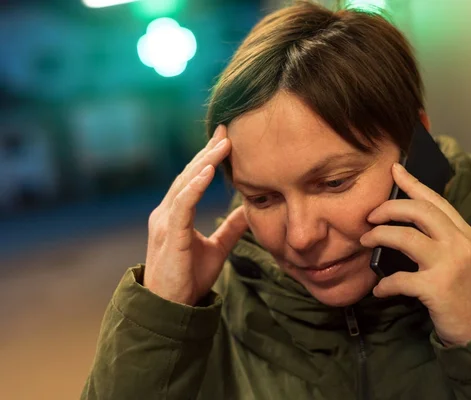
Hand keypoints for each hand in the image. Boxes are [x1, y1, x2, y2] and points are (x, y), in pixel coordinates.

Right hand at [144, 125, 247, 305]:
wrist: (170, 307)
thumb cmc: (188, 278)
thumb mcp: (217, 248)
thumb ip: (230, 229)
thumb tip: (250, 211)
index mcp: (176, 214)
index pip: (193, 179)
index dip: (208, 157)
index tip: (225, 138)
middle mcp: (167, 212)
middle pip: (189, 174)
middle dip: (208, 151)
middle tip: (225, 130)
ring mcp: (166, 222)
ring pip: (185, 184)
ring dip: (204, 162)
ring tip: (222, 144)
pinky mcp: (170, 234)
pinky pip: (182, 205)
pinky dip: (194, 186)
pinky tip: (207, 171)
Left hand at [360, 163, 470, 345]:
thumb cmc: (464, 291)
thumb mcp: (461, 257)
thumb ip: (441, 237)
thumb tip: (404, 221)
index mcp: (465, 233)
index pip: (436, 201)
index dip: (413, 183)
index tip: (395, 169)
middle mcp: (460, 244)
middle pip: (419, 212)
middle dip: (389, 208)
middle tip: (370, 216)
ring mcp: (449, 265)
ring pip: (405, 237)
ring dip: (379, 236)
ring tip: (366, 241)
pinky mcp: (436, 288)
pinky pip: (400, 278)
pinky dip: (384, 284)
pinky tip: (379, 289)